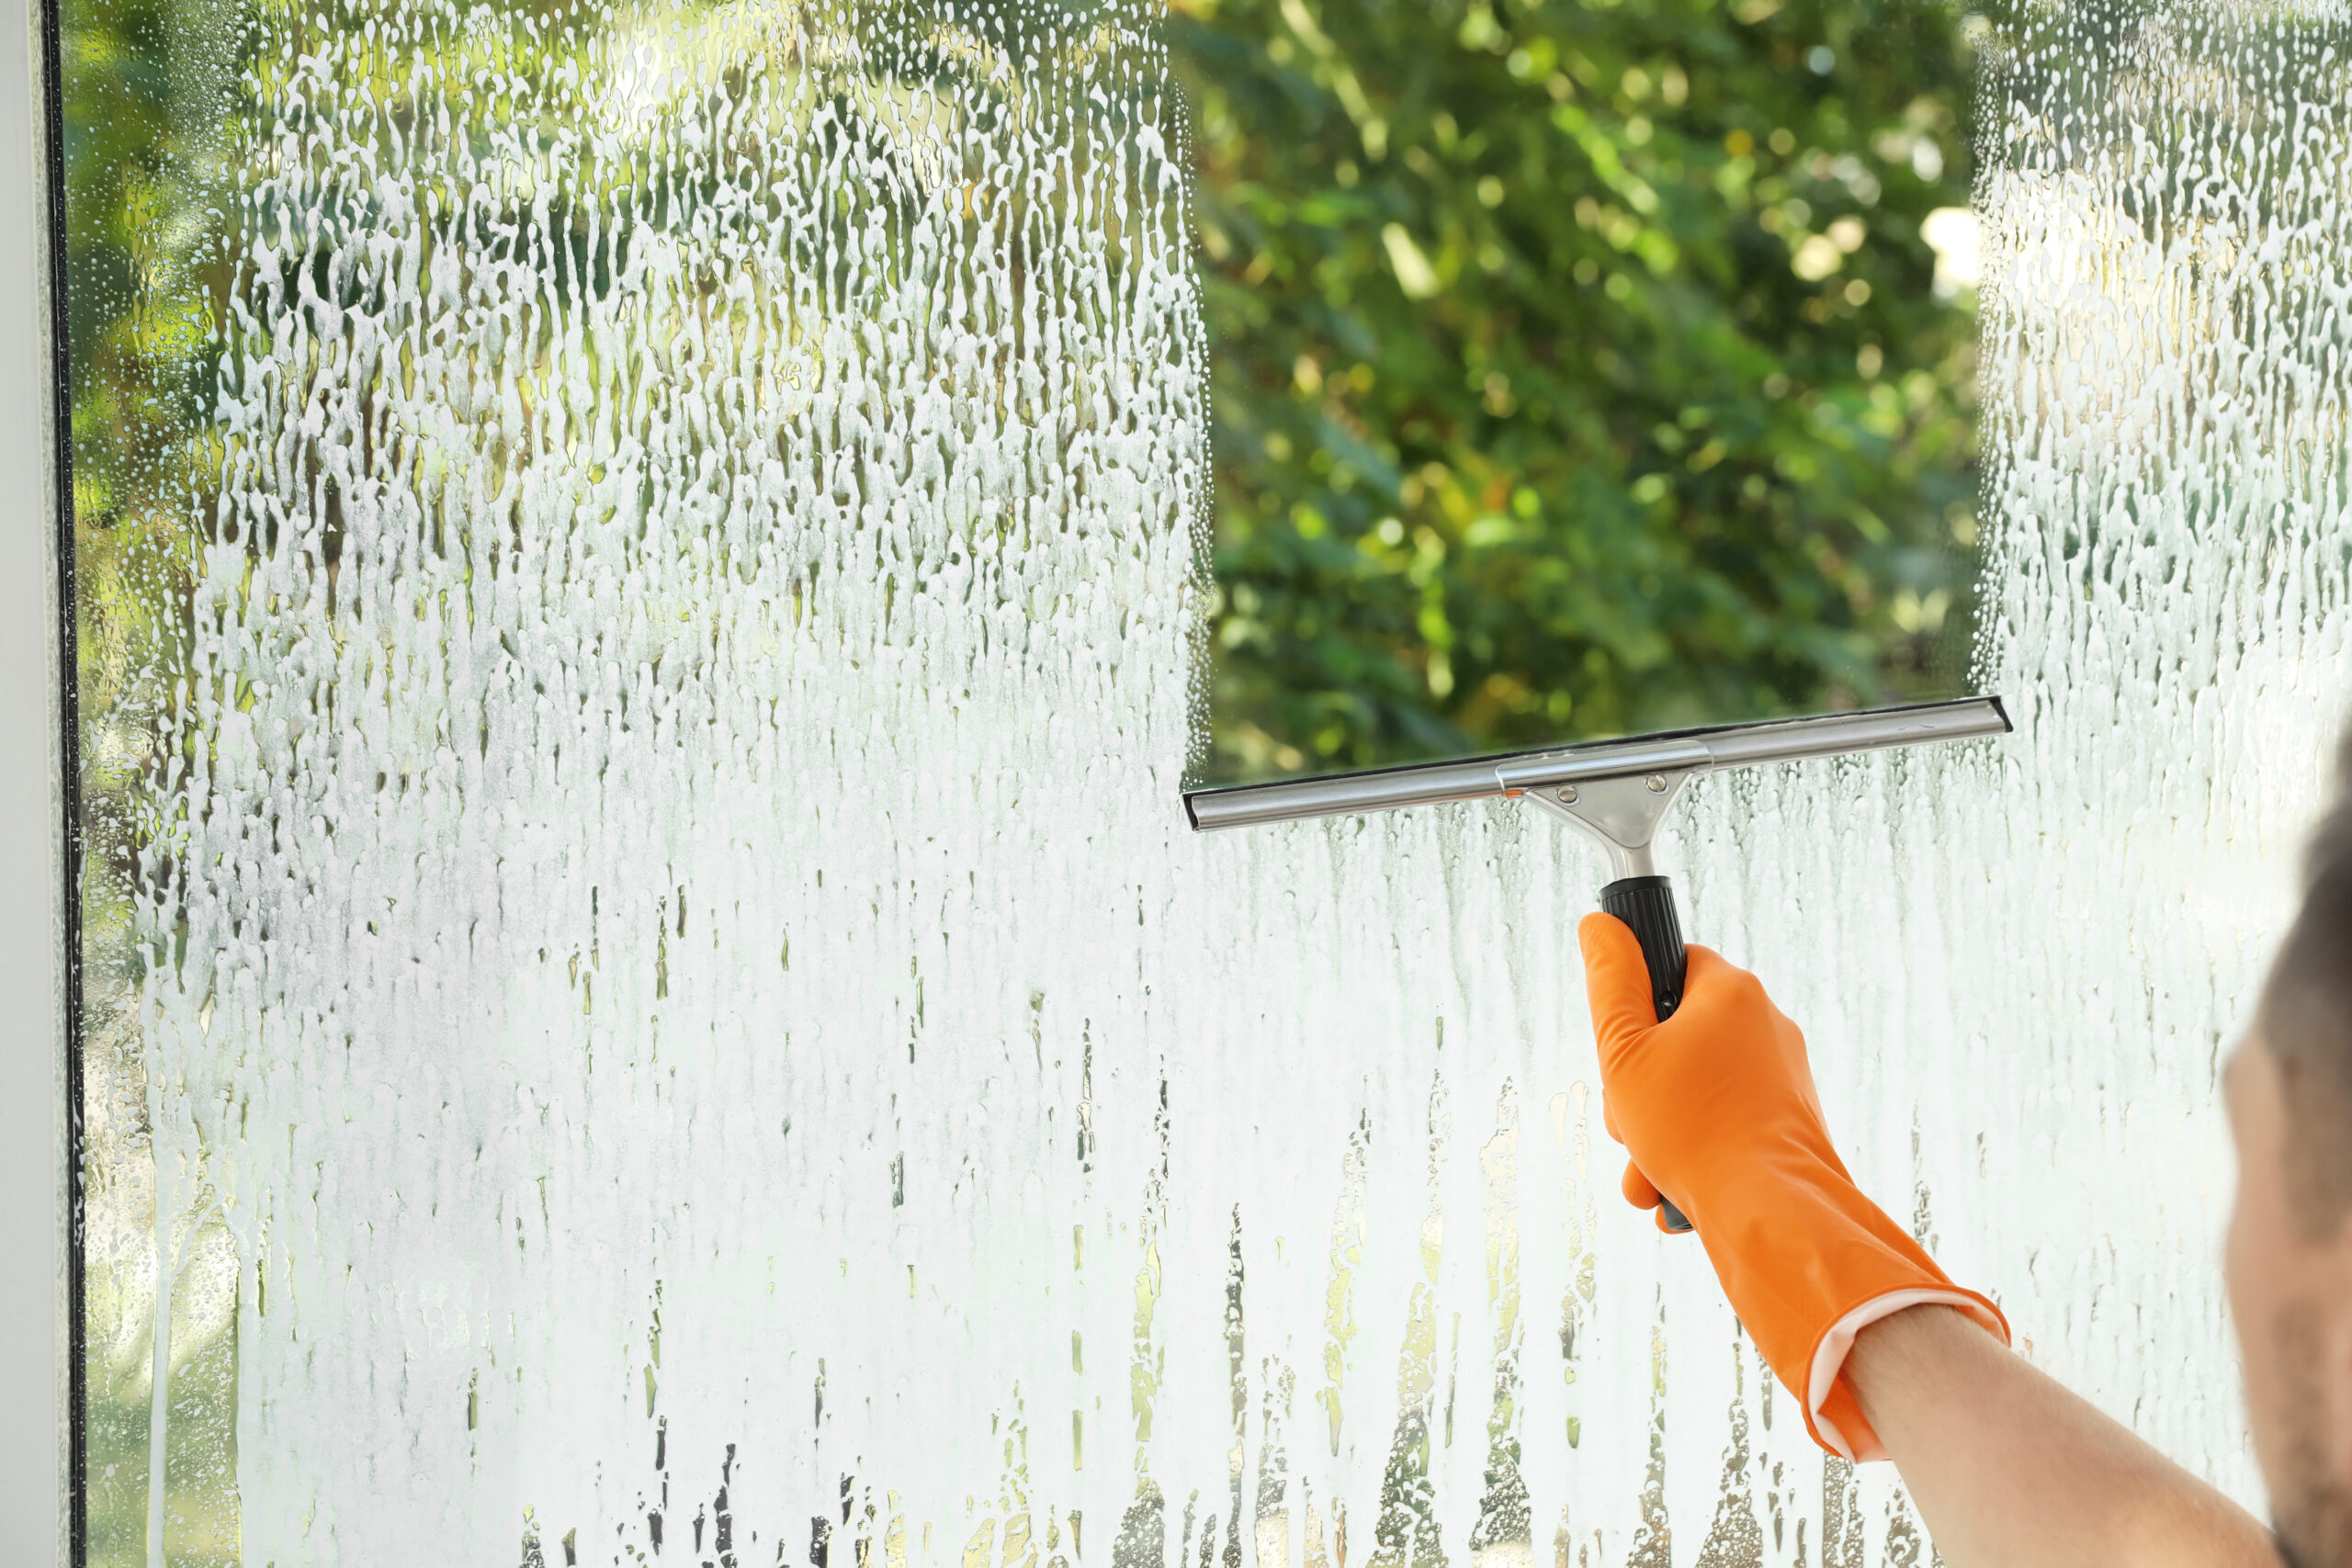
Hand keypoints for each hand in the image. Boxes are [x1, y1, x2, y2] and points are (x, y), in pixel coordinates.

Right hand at [1578, 912, 2009, 1460]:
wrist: (1772, 1214)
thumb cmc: (1696, 1130)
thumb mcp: (1624, 1049)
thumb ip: (1608, 982)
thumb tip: (1601, 926)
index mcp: (1731, 992)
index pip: (1674, 964)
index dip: (1634, 1003)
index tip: (1619, 1042)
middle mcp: (1767, 1027)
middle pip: (1678, 1039)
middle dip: (1638, 1089)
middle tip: (1627, 1119)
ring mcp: (1783, 1080)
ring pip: (1696, 1095)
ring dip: (1658, 1135)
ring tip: (1647, 1173)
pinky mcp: (1789, 1127)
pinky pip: (1725, 1131)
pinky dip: (1694, 1159)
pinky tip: (1674, 1195)